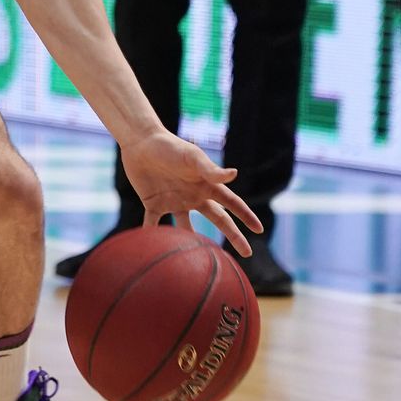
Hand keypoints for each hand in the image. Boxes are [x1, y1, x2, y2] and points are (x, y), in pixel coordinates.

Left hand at [117, 130, 262, 257]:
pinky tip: (153, 251)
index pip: (232, 203)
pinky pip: (154, 224)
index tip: (259, 230)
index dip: (246, 215)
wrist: (141, 141)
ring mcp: (174, 201)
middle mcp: (193, 196)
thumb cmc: (170, 146)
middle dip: (233, 235)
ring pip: (187, 228)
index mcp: (206, 185)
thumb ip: (210, 169)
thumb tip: (234, 174)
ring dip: (193, 241)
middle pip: (218, 219)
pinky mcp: (154, 204)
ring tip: (201, 260)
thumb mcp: (192, 156)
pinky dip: (153, 236)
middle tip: (247, 253)